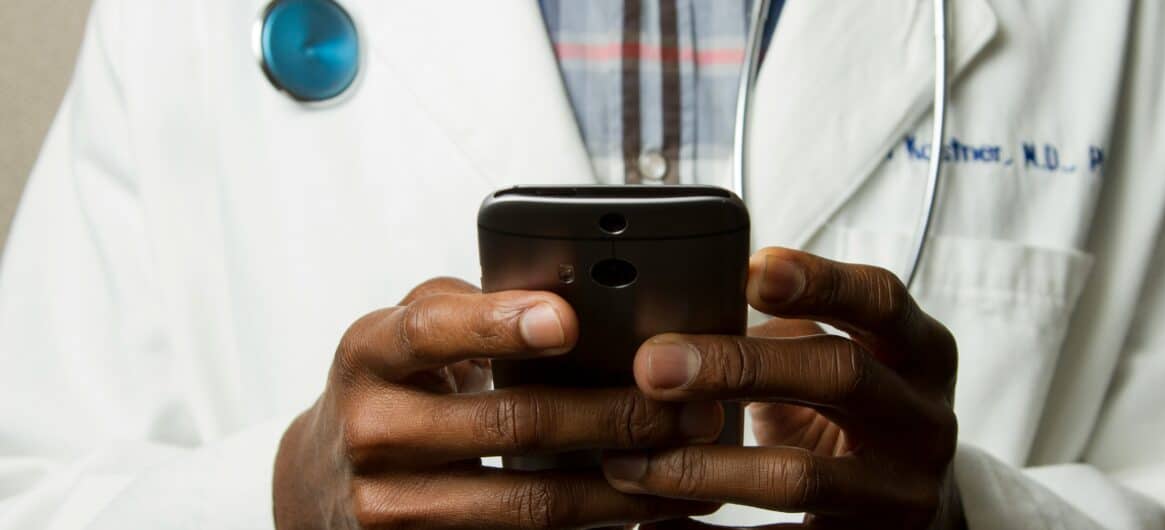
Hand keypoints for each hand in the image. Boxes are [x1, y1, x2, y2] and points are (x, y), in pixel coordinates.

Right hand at [273, 278, 720, 529]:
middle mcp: (372, 429)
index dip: (499, 324)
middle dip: (611, 414)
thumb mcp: (404, 335)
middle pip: (508, 422)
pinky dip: (593, 528)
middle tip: (687, 404)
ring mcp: (389, 506)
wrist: (319, 481)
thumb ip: (469, 308)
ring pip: (528, 501)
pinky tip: (644, 512)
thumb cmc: (388, 389)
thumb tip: (571, 291)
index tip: (567, 320)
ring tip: (687, 463)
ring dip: (620, 485)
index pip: (432, 330)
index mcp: (370, 353)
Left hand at [601, 248, 961, 528]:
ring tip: (630, 463)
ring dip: (704, 468)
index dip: (821, 281)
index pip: (882, 301)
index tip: (750, 270)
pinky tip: (655, 524)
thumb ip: (786, 332)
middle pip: (840, 376)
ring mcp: (901, 492)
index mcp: (921, 354)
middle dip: (739, 367)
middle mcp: (923, 420)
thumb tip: (682, 307)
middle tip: (653, 365)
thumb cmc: (858, 416)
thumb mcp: (842, 361)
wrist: (916, 510)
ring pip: (801, 477)